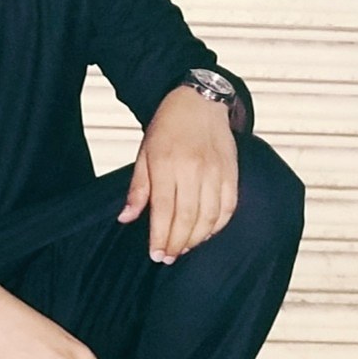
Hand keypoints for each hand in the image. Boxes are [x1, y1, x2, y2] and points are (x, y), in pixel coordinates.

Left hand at [118, 85, 238, 262]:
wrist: (199, 101)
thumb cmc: (167, 128)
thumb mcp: (144, 154)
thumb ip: (138, 189)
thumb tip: (125, 219)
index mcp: (167, 163)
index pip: (164, 210)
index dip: (160, 237)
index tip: (156, 254)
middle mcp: (193, 168)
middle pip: (187, 218)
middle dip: (176, 243)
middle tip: (167, 257)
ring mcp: (216, 171)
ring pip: (209, 217)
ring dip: (196, 239)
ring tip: (183, 248)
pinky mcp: (232, 172)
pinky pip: (228, 207)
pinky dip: (218, 226)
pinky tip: (205, 233)